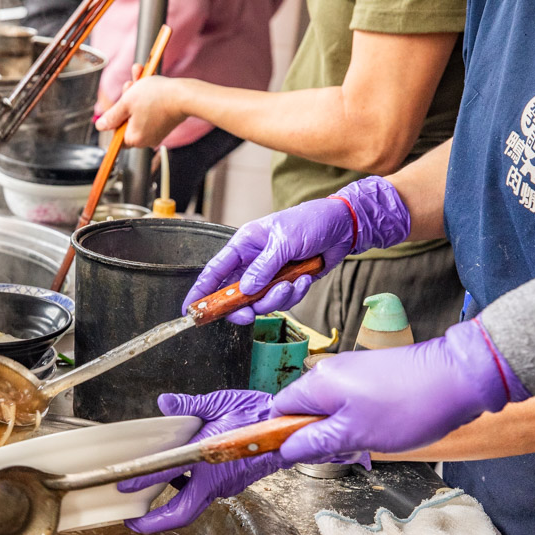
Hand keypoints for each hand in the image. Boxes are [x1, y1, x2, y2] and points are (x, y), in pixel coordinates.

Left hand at [94, 75, 185, 148]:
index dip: (115, 117)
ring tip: (140, 77)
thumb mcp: (127, 102)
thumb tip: (100, 126)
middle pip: (128, 120)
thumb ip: (112, 116)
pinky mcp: (165, 125)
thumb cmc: (157, 97)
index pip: (117, 133)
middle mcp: (145, 140)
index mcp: (134, 139)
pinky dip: (149, 99)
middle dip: (127, 100)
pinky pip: (151, 112)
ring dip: (137, 95)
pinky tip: (149, 82)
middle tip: (129, 84)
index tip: (119, 103)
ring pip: (140, 113)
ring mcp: (156, 133)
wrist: (185, 95)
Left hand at [118, 390, 284, 532]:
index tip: (123, 485)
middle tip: (134, 520)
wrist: (290, 427)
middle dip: (154, 522)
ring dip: (170, 507)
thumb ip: (189, 406)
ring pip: (192, 505)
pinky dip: (187, 491)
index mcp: (209, 460)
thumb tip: (166, 404)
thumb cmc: (259, 415)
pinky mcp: (230, 484)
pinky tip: (179, 477)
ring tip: (149, 501)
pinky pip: (204, 494)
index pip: (166, 473)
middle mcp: (216, 481)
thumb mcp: (219, 403)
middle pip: (180, 513)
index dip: (140, 480)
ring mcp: (225, 486)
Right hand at [184, 176, 411, 325]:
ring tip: (291, 284)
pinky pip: (283, 301)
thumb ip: (264, 267)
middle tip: (249, 313)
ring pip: (260, 302)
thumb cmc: (310, 222)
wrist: (343, 226)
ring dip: (276, 299)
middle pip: (235, 295)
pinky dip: (294, 295)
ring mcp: (270, 275)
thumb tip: (245, 290)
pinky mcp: (287, 284)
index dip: (200, 291)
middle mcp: (253, 262)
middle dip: (243, 306)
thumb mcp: (284, 241)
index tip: (190, 310)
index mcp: (244, 245)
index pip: (214, 271)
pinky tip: (304, 280)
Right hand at [272, 319, 528, 462]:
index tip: (300, 454)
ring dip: (340, 430)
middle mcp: (331, 370)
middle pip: (305, 409)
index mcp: (318, 382)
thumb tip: (285, 449)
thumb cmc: (408, 407)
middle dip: (317, 436)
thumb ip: (314, 443)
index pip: (280, 409)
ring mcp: (354, 370)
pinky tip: (380, 430)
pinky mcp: (374, 373)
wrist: (459, 379)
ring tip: (366, 442)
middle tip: (342, 451)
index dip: (284, 434)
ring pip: (330, 407)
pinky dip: (358, 419)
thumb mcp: (353, 435)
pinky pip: (352, 401)